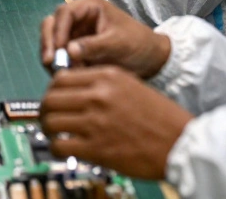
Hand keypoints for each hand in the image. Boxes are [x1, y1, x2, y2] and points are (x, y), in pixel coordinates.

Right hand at [40, 0, 170, 77]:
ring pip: (51, 41)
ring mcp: (75, 34)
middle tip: (50, 63)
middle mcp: (78, 18)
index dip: (57, 30)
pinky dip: (60, 66)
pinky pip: (59, 56)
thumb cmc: (138, 44)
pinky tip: (69, 76)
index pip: (64, 13)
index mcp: (90, 6)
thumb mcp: (118, 43)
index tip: (58, 50)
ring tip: (64, 72)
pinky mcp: (74, 50)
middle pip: (51, 24)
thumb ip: (94, 46)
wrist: (150, 61)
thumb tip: (69, 51)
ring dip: (53, 56)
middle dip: (48, 43)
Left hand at [41, 66, 192, 180]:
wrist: (180, 142)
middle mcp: (98, 95)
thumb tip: (73, 90)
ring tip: (54, 135)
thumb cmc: (160, 117)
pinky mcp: (95, 148)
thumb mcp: (131, 85)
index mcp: (107, 76)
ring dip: (48, 129)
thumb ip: (102, 84)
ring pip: (50, 121)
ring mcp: (95, 121)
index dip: (52, 90)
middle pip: (50, 98)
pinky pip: (59, 145)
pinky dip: (55, 148)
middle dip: (45, 109)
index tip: (54, 99)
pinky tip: (63, 149)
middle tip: (48, 117)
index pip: (61, 77)